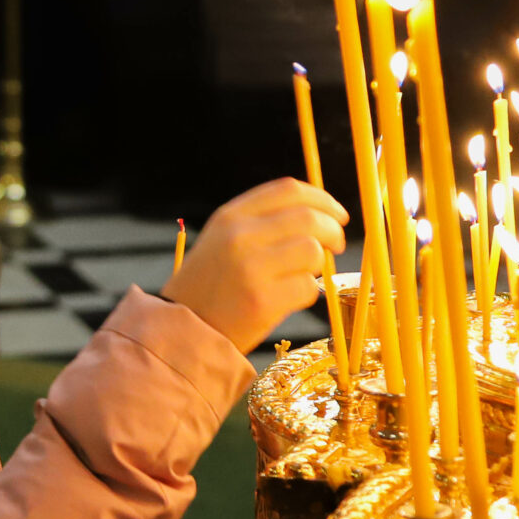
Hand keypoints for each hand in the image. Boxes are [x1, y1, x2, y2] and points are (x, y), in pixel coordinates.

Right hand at [164, 178, 349, 353]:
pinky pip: (308, 288)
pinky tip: (289, 298)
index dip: (322, 199)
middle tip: (335, 245)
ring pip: (312, 251)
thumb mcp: (222, 238)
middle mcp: (240, 236)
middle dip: (332, 231)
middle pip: (309, 218)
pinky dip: (307, 293)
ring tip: (304, 274)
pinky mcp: (263, 302)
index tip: (337, 214)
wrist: (182, 328)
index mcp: (231, 216)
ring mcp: (251, 269)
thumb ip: (261, 221)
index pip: (289, 190)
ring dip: (318, 264)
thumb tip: (318, 215)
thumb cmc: (209, 285)